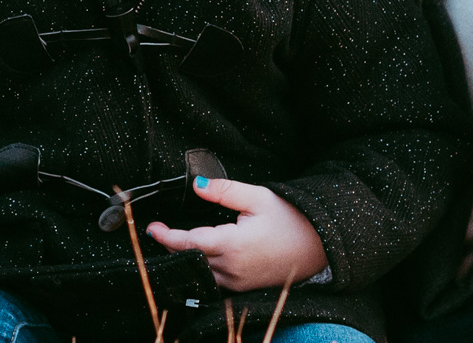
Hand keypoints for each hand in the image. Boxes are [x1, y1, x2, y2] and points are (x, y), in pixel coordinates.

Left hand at [143, 176, 327, 291]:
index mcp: (233, 245)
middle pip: (190, 259)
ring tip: (177, 240)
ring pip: (200, 273)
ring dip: (186, 258)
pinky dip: (202, 268)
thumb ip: (224, 191)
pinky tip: (200, 255)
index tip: (153, 228)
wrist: (319, 245)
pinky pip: (214, 281)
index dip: (166, 236)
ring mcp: (238, 282)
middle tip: (161, 230)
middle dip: (173, 245)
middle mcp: (232, 269)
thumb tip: (196, 184)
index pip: (188, 243)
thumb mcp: (257, 197)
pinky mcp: (244, 287)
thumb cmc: (291, 219)